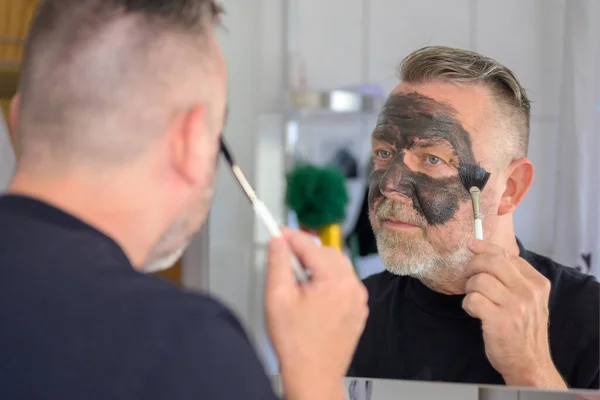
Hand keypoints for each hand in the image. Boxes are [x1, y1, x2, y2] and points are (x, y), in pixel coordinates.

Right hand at [265, 228, 368, 399]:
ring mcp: (358, 299)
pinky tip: (311, 297)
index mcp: (335, 281)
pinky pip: (344, 283)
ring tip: (297, 284)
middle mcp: (352, 287)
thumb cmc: (296, 344)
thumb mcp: (277, 297)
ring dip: (317, 266)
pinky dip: (328, 281)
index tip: (277, 231)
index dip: (289, 236)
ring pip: (337, 266)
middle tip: (284, 260)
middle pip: (327, 252)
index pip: (310, 245)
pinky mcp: (358, 310)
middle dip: (305, 252)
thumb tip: (278, 241)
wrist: (313, 376)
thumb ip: (277, 263)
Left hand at [462, 239, 566, 388]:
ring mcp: (515, 305)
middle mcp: (528, 292)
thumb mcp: (529, 301)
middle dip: (473, 265)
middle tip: (467, 274)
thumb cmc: (523, 331)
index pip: (507, 255)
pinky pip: (472, 299)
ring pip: (479, 280)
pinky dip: (468, 305)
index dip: (485, 248)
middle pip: (491, 262)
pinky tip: (474, 312)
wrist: (529, 363)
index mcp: (537, 283)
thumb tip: (488, 253)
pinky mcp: (498, 319)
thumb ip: (514, 278)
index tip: (472, 246)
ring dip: (470, 289)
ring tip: (475, 299)